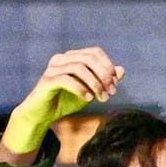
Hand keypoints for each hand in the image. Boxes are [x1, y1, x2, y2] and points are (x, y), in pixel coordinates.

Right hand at [0, 47, 125, 160]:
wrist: (43, 114)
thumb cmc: (66, 100)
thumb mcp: (90, 91)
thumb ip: (104, 81)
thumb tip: (122, 70)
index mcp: (72, 57)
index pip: (95, 52)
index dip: (108, 67)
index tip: (115, 85)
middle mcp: (61, 59)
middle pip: (89, 58)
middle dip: (104, 75)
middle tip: (111, 92)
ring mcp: (53, 68)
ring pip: (79, 67)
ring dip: (95, 83)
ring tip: (102, 98)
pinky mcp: (47, 81)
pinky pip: (66, 79)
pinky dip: (80, 88)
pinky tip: (88, 98)